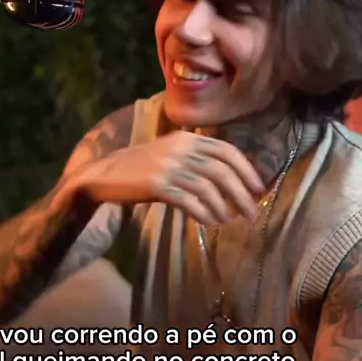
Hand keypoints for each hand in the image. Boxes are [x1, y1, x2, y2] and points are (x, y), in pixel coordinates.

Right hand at [71, 131, 264, 225]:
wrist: (103, 175)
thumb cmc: (139, 167)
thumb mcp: (170, 153)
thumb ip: (196, 157)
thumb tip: (229, 177)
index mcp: (187, 138)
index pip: (226, 150)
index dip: (246, 169)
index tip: (258, 188)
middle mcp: (181, 149)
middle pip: (222, 170)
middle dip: (242, 193)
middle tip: (252, 211)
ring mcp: (169, 166)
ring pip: (209, 188)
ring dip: (224, 207)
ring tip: (231, 221)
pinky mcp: (158, 185)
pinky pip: (190, 202)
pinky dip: (204, 213)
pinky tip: (209, 222)